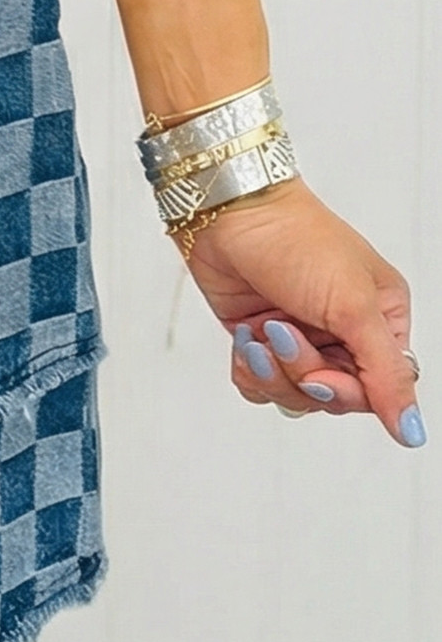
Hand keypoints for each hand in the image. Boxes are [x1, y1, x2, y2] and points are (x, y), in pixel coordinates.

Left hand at [184, 177, 423, 445]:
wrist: (229, 211)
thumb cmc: (296, 238)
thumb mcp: (354, 305)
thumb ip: (386, 374)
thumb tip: (412, 430)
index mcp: (382, 320)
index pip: (379, 390)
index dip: (344, 392)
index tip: (320, 375)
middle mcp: (343, 333)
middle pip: (332, 396)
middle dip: (301, 371)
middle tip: (283, 333)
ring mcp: (300, 337)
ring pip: (294, 395)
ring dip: (272, 370)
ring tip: (262, 330)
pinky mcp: (261, 340)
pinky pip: (259, 385)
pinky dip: (249, 367)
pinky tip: (247, 335)